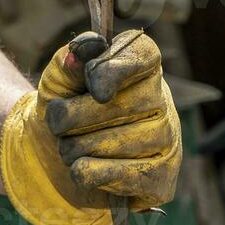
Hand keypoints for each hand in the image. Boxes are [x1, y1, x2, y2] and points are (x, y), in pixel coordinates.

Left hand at [0, 29, 181, 224]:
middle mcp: (162, 101)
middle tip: (58, 123)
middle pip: (116, 105)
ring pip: (110, 143)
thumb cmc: (63, 108)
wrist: (57, 159)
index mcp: (140, 68)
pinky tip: (84, 168)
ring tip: (71, 147)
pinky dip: (85, 173)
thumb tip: (89, 46)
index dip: (114, 67)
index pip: (143, 53)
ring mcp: (167, 142)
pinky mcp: (161, 179)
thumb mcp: (57, 81)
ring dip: (72, 148)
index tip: (91, 86)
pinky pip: (114, 174)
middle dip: (70, 118)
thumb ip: (68, 61)